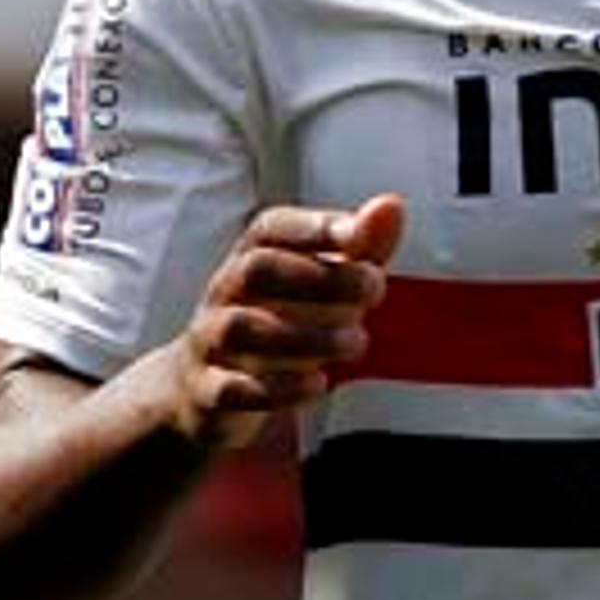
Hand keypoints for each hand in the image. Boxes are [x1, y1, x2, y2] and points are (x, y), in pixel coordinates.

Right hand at [169, 195, 405, 444]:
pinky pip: (232, 388)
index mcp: (250, 260)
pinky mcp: (208, 392)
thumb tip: (392, 205)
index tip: (356, 234)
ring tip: (357, 341)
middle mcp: (224, 295)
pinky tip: (319, 382)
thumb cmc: (279, 325)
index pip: (268, 229)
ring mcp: (210, 343)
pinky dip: (278, 386)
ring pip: (242, 328)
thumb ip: (358, 250)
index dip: (310, 226)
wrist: (208, 394)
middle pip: (256, 270)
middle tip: (375, 289)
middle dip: (319, 277)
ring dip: (307, 335)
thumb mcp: (322, 288)